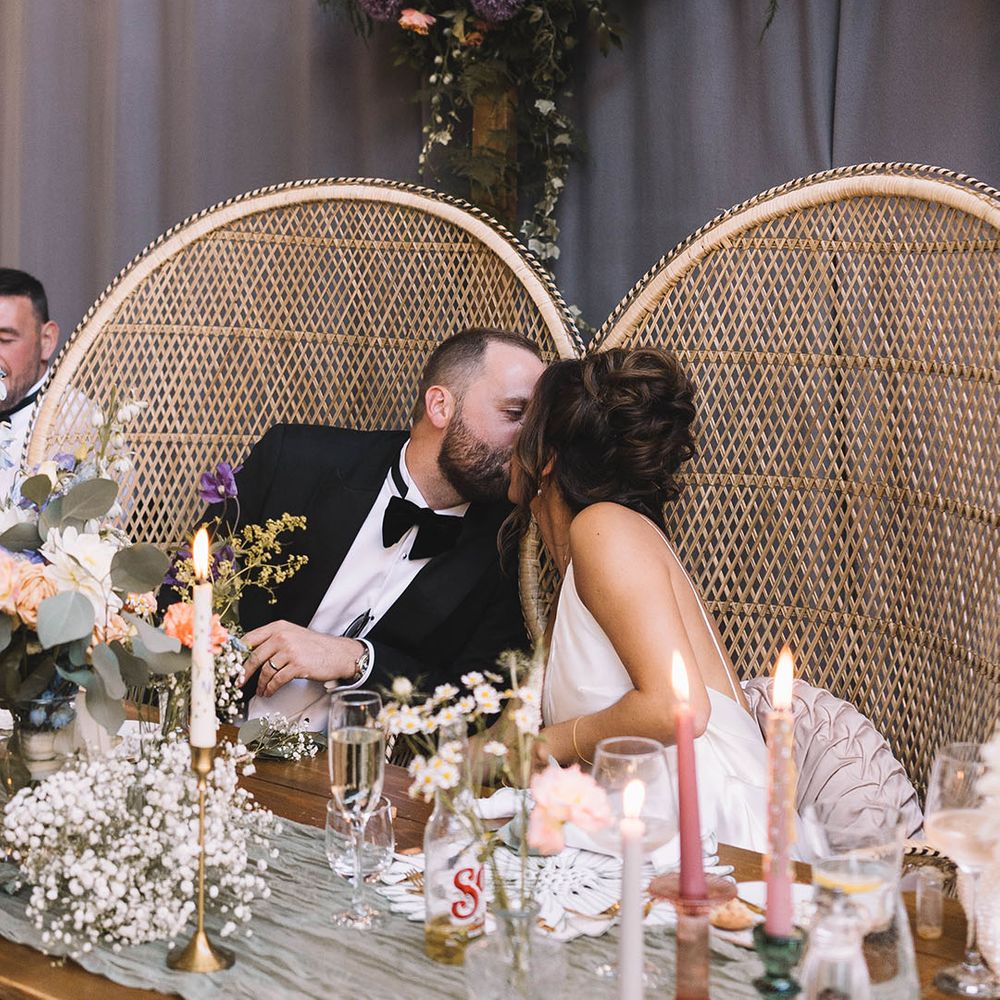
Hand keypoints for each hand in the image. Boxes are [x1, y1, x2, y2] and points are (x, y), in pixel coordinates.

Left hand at [241, 620, 363, 697]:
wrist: (339, 654)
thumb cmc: (315, 647)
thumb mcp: (293, 635)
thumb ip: (273, 640)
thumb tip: (249, 654)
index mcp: (279, 627)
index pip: (250, 638)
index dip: (237, 653)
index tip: (231, 664)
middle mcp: (282, 636)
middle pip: (254, 656)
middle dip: (243, 672)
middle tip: (238, 682)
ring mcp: (290, 650)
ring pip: (265, 671)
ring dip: (260, 684)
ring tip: (260, 690)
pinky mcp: (297, 665)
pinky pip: (276, 680)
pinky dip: (270, 689)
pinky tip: (269, 692)